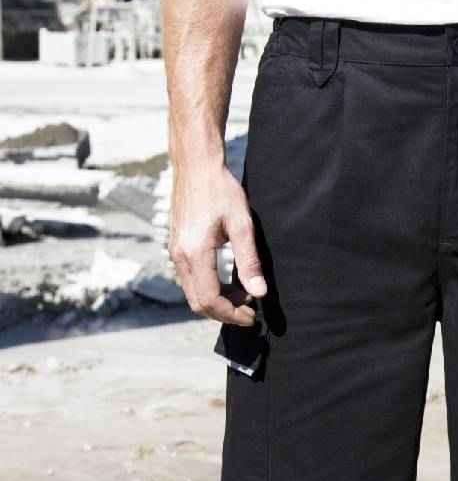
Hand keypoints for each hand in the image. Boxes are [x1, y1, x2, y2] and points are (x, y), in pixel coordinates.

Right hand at [168, 158, 266, 324]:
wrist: (196, 165)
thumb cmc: (221, 190)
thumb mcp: (242, 225)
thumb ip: (249, 261)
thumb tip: (259, 292)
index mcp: (195, 253)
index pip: (210, 299)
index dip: (232, 314)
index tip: (252, 316)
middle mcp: (179, 256)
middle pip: (198, 303)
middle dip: (224, 313)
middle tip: (249, 311)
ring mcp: (175, 252)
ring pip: (193, 293)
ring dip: (217, 302)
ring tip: (243, 296)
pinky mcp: (176, 247)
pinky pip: (190, 280)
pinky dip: (209, 289)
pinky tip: (229, 281)